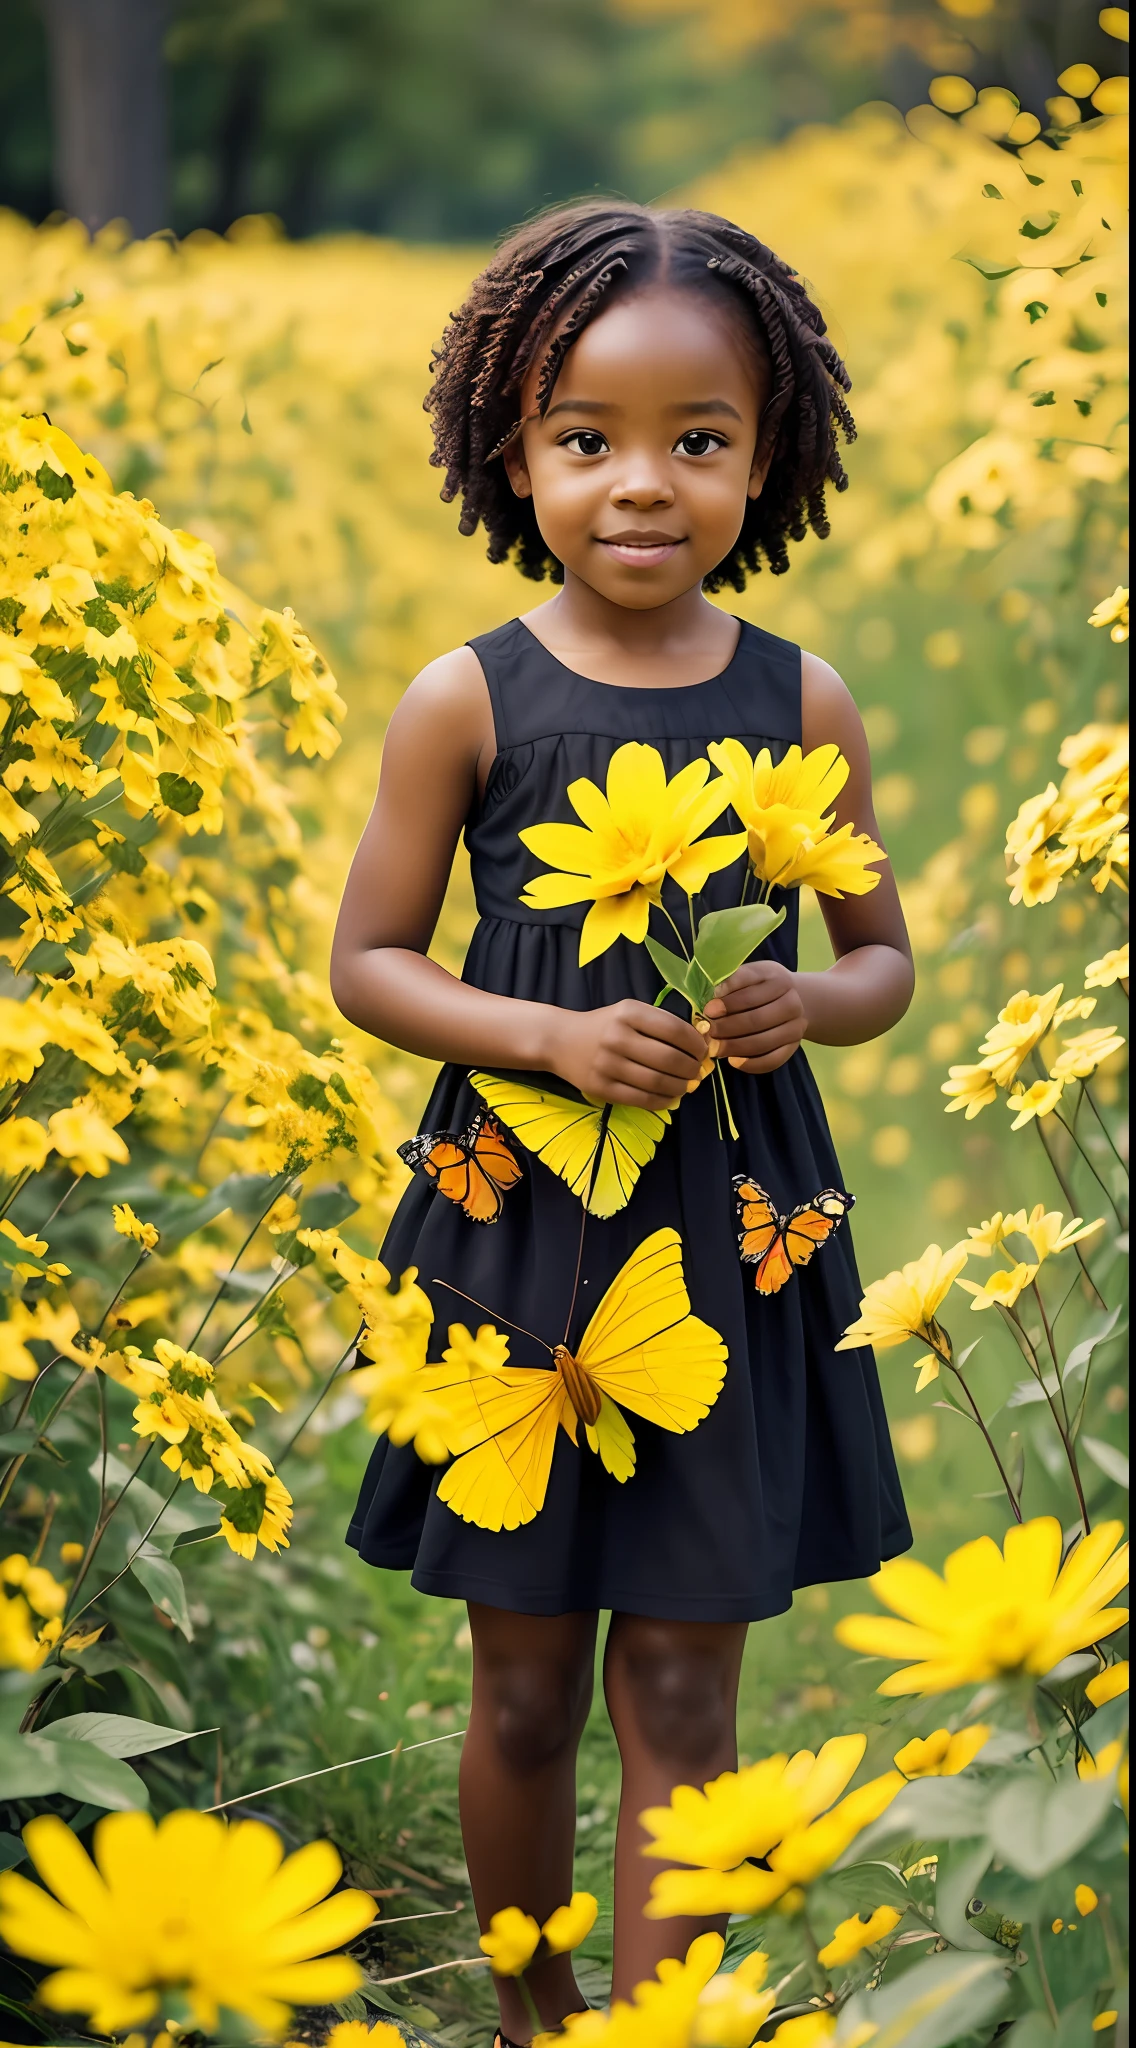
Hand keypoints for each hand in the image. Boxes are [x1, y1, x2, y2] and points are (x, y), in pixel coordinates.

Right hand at [548, 999, 710, 1108]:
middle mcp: (617, 1037)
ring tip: (686, 1085)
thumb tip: (700, 1043)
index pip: (674, 1030)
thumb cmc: (603, 1026)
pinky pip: (641, 1099)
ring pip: (658, 1082)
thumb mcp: (629, 1012)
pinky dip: (663, 1101)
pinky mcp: (601, 1088)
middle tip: (697, 1071)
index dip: (696, 1043)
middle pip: (669, 1059)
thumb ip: (661, 1024)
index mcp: (628, 1013)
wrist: (559, 1041)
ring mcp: (608, 1065)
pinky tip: (670, 1097)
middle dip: (692, 1068)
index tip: (703, 1050)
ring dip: (681, 1087)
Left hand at [703, 961, 807, 1073]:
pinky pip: (772, 1060)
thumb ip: (732, 982)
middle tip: (708, 1032)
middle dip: (727, 1028)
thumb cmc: (760, 987)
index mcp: (779, 980)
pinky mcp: (794, 1046)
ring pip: (763, 1042)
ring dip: (735, 1047)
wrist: (792, 999)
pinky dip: (751, 1064)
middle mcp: (792, 1002)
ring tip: (715, 1047)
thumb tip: (712, 995)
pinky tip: (733, 1061)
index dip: (728, 1003)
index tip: (708, 1010)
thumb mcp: (749, 976)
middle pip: (756, 1020)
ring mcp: (796, 1026)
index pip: (751, 994)